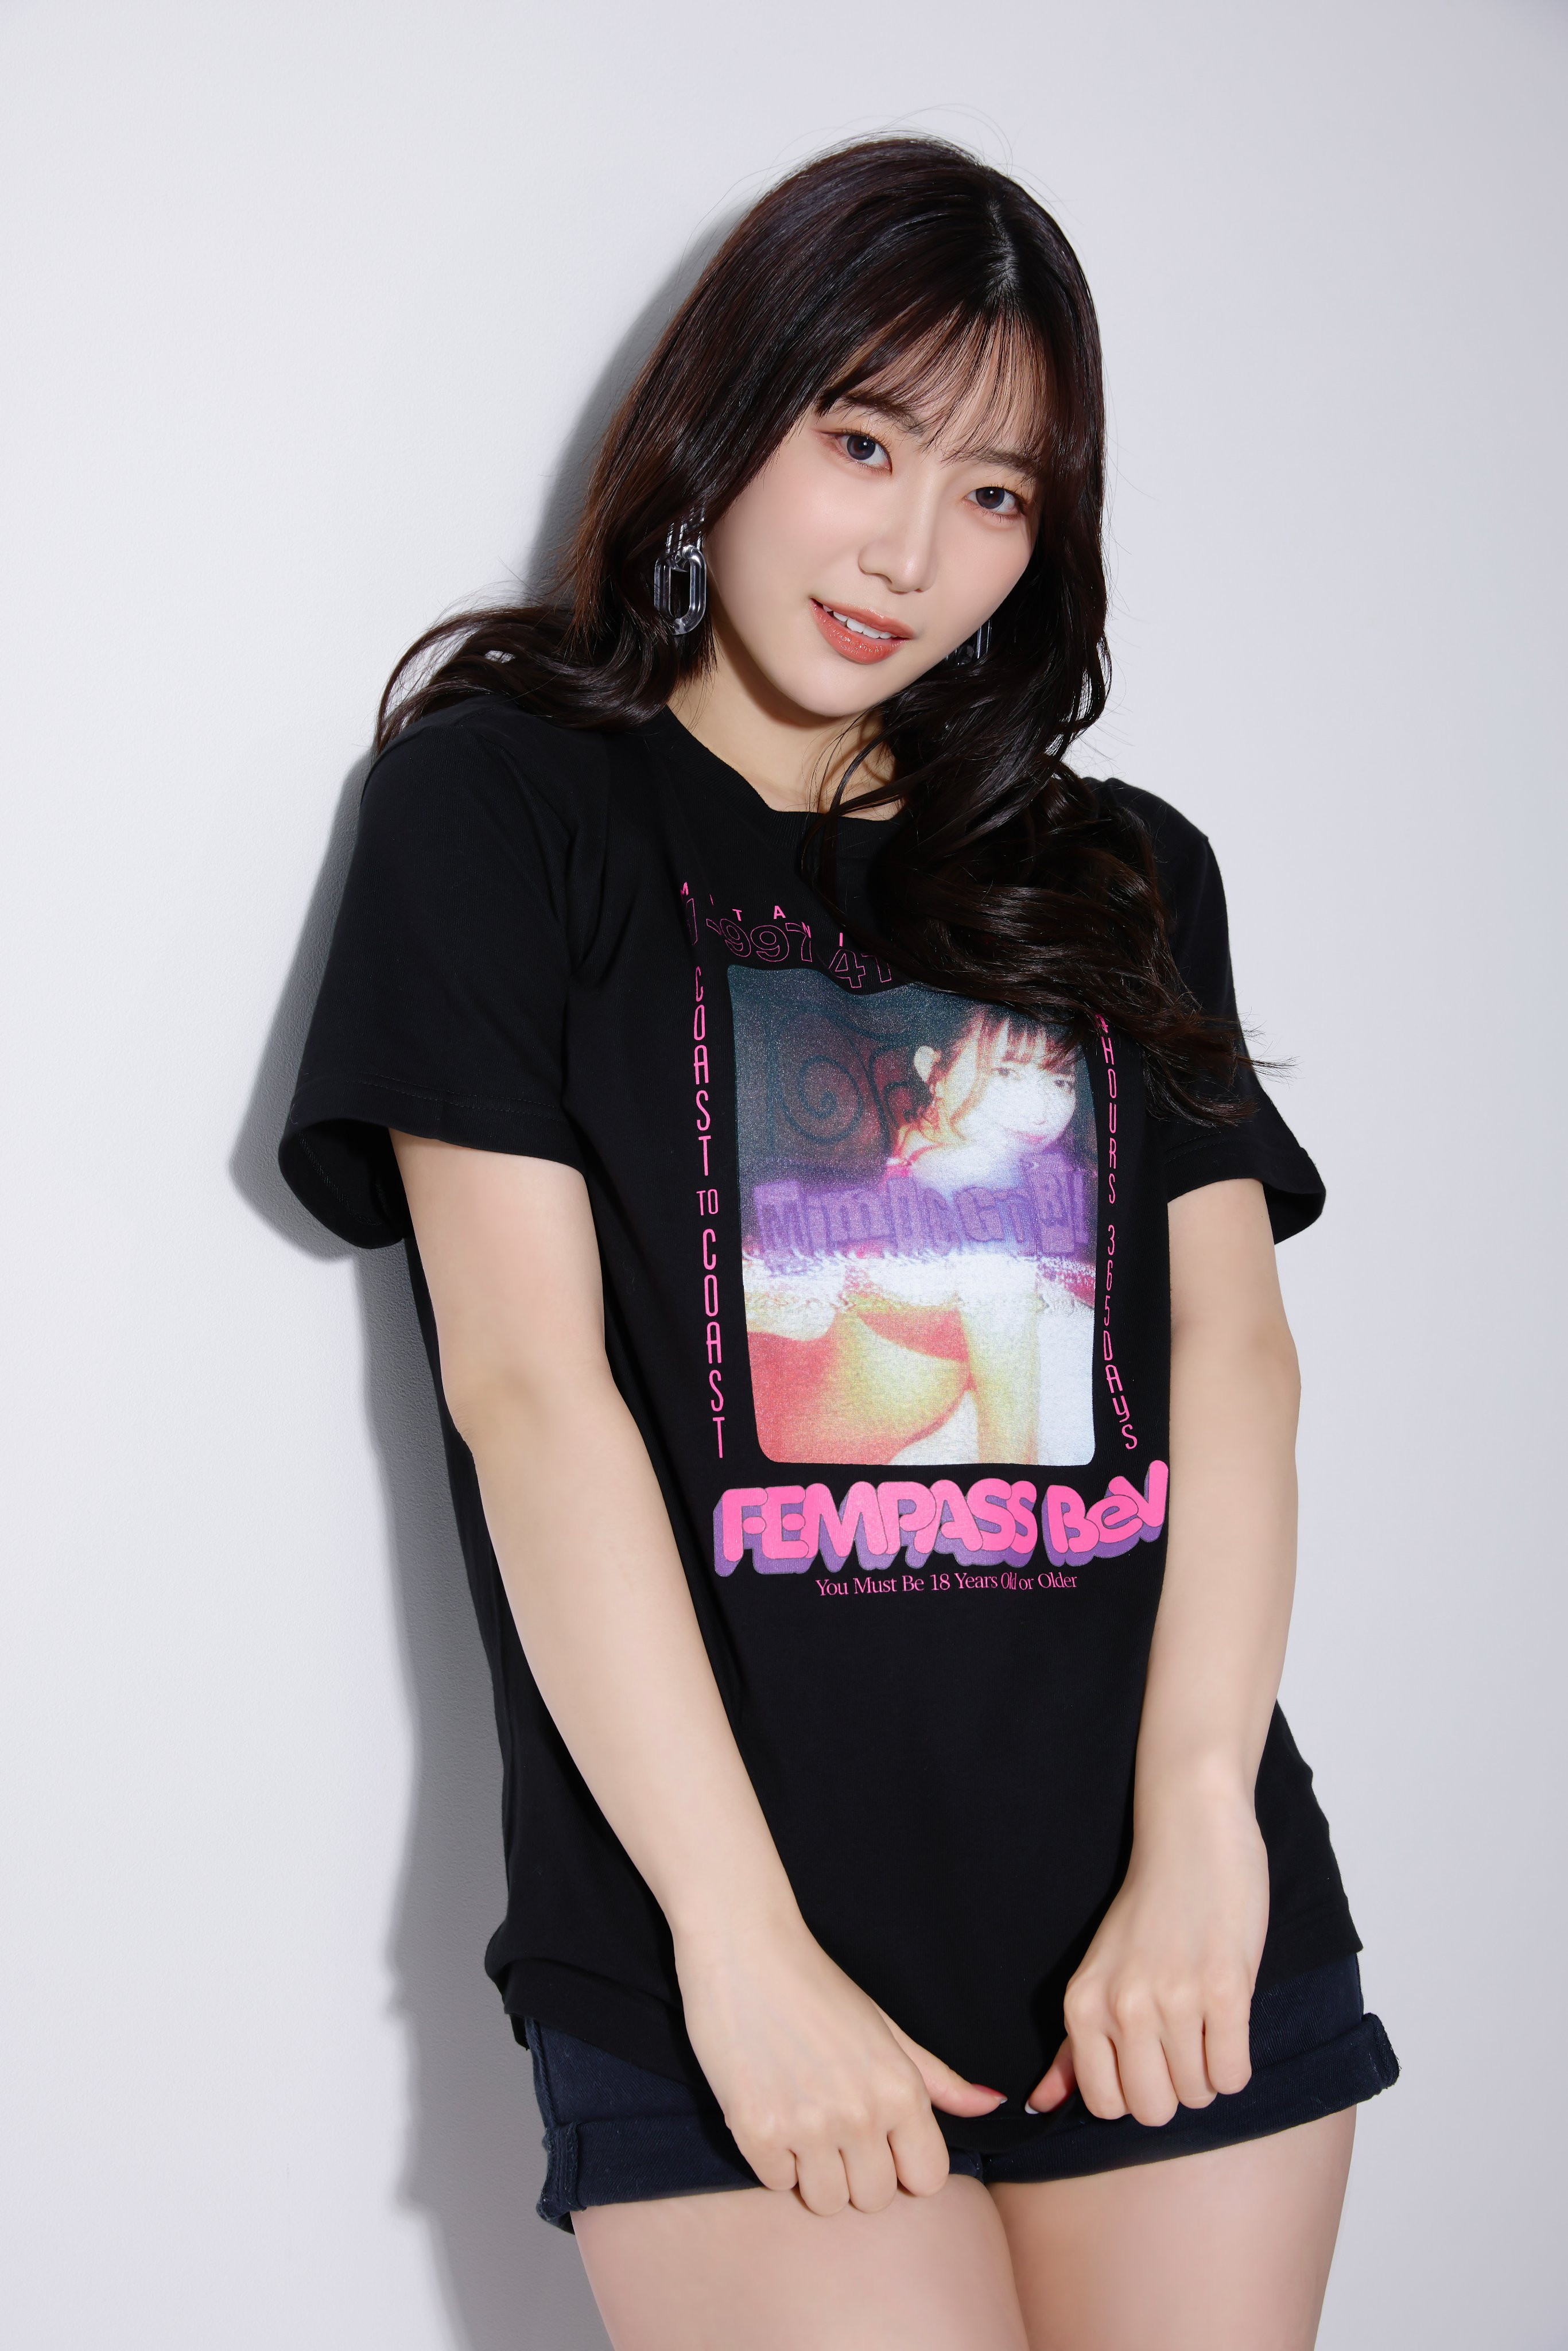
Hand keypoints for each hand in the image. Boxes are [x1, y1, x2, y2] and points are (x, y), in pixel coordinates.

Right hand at [675, 1911, 1004, 2215]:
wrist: (744, 1948)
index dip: (904, 2165)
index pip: (928, 2181)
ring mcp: (807, 2126)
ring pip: (827, 2203)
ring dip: (814, 2173)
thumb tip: (992, 2104)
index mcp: (900, 2089)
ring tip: (801, 2123)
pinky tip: (770, 2112)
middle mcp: (860, 2114)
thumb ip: (939, 2078)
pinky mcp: (756, 2131)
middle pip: (875, 2199)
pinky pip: (776, 2184)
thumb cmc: (817, 1984)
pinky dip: (773, 2159)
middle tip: (835, 2130)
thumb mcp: (886, 2028)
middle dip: (857, 2174)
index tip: (882, 2142)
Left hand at [1027, 1781, 1268, 2127]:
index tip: (1148, 2056)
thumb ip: (1075, 2045)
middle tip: (1182, 2042)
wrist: (1191, 1836)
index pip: (1105, 2106)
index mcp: (1083, 2004)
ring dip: (1208, 2071)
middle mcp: (1122, 2006)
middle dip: (1174, 2090)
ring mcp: (1174, 1999)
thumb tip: (1041, 2107)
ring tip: (1205, 2021)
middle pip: (1153, 2111)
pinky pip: (1234, 2075)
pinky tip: (1228, 2020)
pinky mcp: (1226, 1991)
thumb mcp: (1098, 1973)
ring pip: (1198, 2095)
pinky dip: (1236, 2062)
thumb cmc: (1149, 1910)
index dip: (1135, 2092)